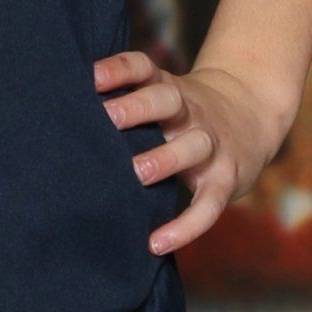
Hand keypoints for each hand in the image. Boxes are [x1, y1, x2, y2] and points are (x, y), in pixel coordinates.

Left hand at [93, 50, 285, 255]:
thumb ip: (126, 100)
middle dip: (139, 107)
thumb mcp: (162, 94)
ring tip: (137, 173)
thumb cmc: (184, 112)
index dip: (118, 69)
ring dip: (165, 158)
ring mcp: (211, 144)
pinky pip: (210, 204)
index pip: (143, 68)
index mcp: (168, 87)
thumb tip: (61, 114)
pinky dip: (186, 226)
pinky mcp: (226, 178)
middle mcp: (190, 111)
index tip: (90, 77)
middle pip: (168, 100)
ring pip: (194, 145)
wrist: (251, 116)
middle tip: (108, 117)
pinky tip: (157, 243)